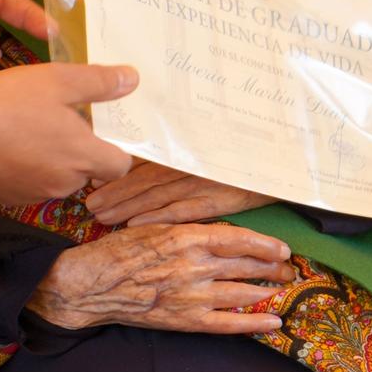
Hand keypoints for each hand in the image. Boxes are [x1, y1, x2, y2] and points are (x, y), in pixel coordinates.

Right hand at [0, 64, 138, 204]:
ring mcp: (32, 195)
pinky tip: (7, 145)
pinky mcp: (5, 199)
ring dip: (51, 160)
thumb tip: (133, 80)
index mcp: (82, 156)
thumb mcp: (59, 79)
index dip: (118, 149)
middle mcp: (62, 183)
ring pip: (56, 179)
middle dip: (79, 150)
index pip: (120, 166)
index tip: (105, 131)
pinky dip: (24, 170)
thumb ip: (100, 82)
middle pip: (86, 171)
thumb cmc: (11, 101)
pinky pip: (26, 185)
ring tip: (29, 128)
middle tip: (59, 119)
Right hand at [25, 224, 295, 335]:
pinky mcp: (186, 319)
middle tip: (288, 267)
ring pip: (242, 291)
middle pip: (245, 264)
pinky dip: (253, 322)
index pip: (238, 238)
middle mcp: (195, 265)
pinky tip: (273, 321)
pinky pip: (228, 323)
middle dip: (271, 267)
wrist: (90, 284)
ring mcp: (192, 294)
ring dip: (266, 290)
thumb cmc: (119, 250)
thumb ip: (189, 229)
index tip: (281, 247)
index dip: (264, 244)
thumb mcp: (156, 226)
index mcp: (187, 236)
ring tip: (282, 287)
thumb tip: (218, 231)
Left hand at [82, 162, 275, 226]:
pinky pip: (180, 210)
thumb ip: (181, 152)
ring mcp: (202, 180)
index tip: (93, 178)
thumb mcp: (212, 146)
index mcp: (187, 147)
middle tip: (89, 205)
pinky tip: (133, 225)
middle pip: (143, 178)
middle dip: (114, 191)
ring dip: (125, 205)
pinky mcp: (216, 198)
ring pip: (155, 195)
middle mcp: (190, 162)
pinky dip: (155, 218)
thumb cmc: (245, 153)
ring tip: (101, 216)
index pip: (145, 159)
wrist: (283, 159)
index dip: (118, 170)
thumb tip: (143, 155)